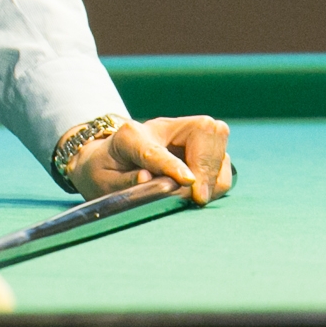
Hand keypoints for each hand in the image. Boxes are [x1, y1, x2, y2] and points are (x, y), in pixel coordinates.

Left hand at [67, 113, 233, 204]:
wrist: (107, 162)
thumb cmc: (105, 173)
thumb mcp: (103, 182)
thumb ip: (124, 183)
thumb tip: (148, 180)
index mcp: (130, 136)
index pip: (155, 149)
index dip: (172, 165)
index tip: (187, 181)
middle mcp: (162, 128)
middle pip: (203, 130)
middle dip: (206, 166)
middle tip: (196, 196)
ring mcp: (183, 135)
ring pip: (218, 141)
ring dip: (214, 175)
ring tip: (195, 198)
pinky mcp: (199, 148)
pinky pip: (222, 159)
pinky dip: (217, 180)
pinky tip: (201, 193)